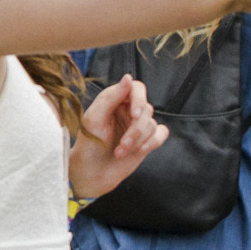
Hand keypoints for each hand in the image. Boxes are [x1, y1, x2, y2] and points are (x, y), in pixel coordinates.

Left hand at [69, 74, 168, 200]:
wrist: (92, 171)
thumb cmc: (89, 143)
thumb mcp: (95, 119)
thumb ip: (111, 97)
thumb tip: (128, 78)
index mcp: (114, 100)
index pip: (136, 88)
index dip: (139, 99)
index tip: (135, 115)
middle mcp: (128, 109)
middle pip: (146, 109)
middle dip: (136, 129)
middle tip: (123, 144)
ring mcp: (138, 124)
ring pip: (152, 124)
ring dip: (138, 140)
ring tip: (120, 151)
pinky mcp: (147, 139)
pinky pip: (161, 134)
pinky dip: (152, 142)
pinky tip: (139, 150)